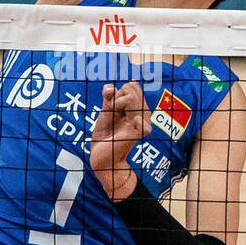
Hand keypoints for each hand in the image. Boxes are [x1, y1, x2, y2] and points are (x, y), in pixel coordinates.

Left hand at [89, 82, 148, 200]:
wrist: (102, 158)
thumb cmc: (105, 138)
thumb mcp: (105, 114)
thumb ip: (109, 99)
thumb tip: (109, 86)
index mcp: (138, 109)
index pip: (132, 86)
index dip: (117, 92)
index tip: (110, 106)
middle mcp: (144, 114)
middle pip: (132, 88)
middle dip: (116, 97)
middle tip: (111, 114)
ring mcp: (144, 122)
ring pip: (131, 96)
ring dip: (115, 105)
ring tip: (113, 120)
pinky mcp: (141, 129)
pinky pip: (132, 106)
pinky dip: (119, 111)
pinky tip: (119, 125)